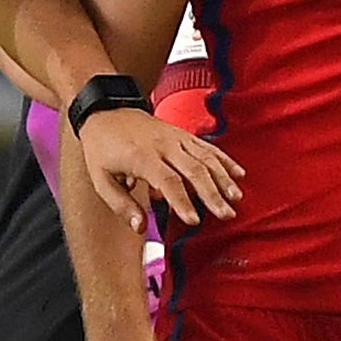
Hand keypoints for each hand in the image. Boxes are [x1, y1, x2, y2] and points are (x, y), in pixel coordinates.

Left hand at [79, 110, 243, 234]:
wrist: (107, 112)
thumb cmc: (102, 149)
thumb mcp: (100, 179)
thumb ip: (121, 205)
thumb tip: (140, 227)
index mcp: (142, 158)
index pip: (168, 181)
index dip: (182, 202)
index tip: (193, 220)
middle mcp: (163, 145)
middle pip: (194, 170)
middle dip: (212, 194)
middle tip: (226, 214)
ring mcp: (176, 137)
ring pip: (206, 158)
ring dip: (224, 178)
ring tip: (236, 197)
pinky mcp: (184, 134)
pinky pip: (208, 147)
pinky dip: (225, 160)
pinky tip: (239, 173)